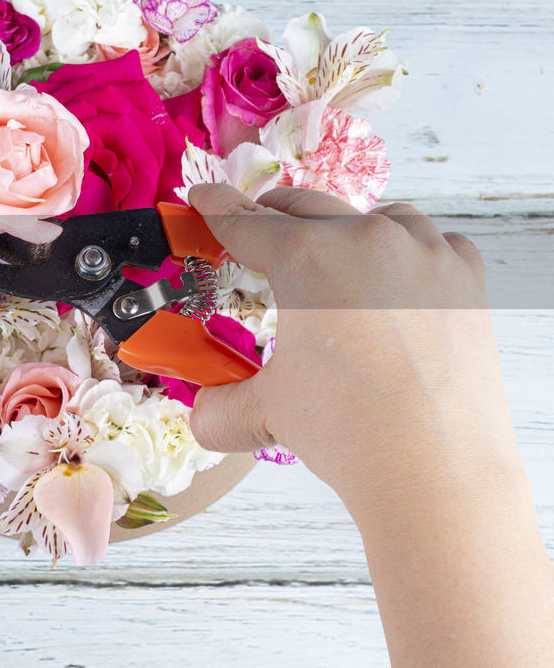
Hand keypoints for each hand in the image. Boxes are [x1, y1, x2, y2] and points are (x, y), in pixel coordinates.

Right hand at [185, 183, 517, 500]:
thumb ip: (222, 405)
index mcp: (307, 259)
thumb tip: (203, 414)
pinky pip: (432, 242)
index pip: (247, 222)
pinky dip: (409, 252)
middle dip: (273, 214)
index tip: (205, 198)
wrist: (435, 469)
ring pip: (375, 217)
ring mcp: (423, 254)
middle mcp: (367, 241)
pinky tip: (396, 282)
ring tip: (331, 258)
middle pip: (306, 207)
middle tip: (256, 230)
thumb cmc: (353, 432)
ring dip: (345, 229)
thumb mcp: (267, 411)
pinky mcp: (464, 279)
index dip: (216, 208)